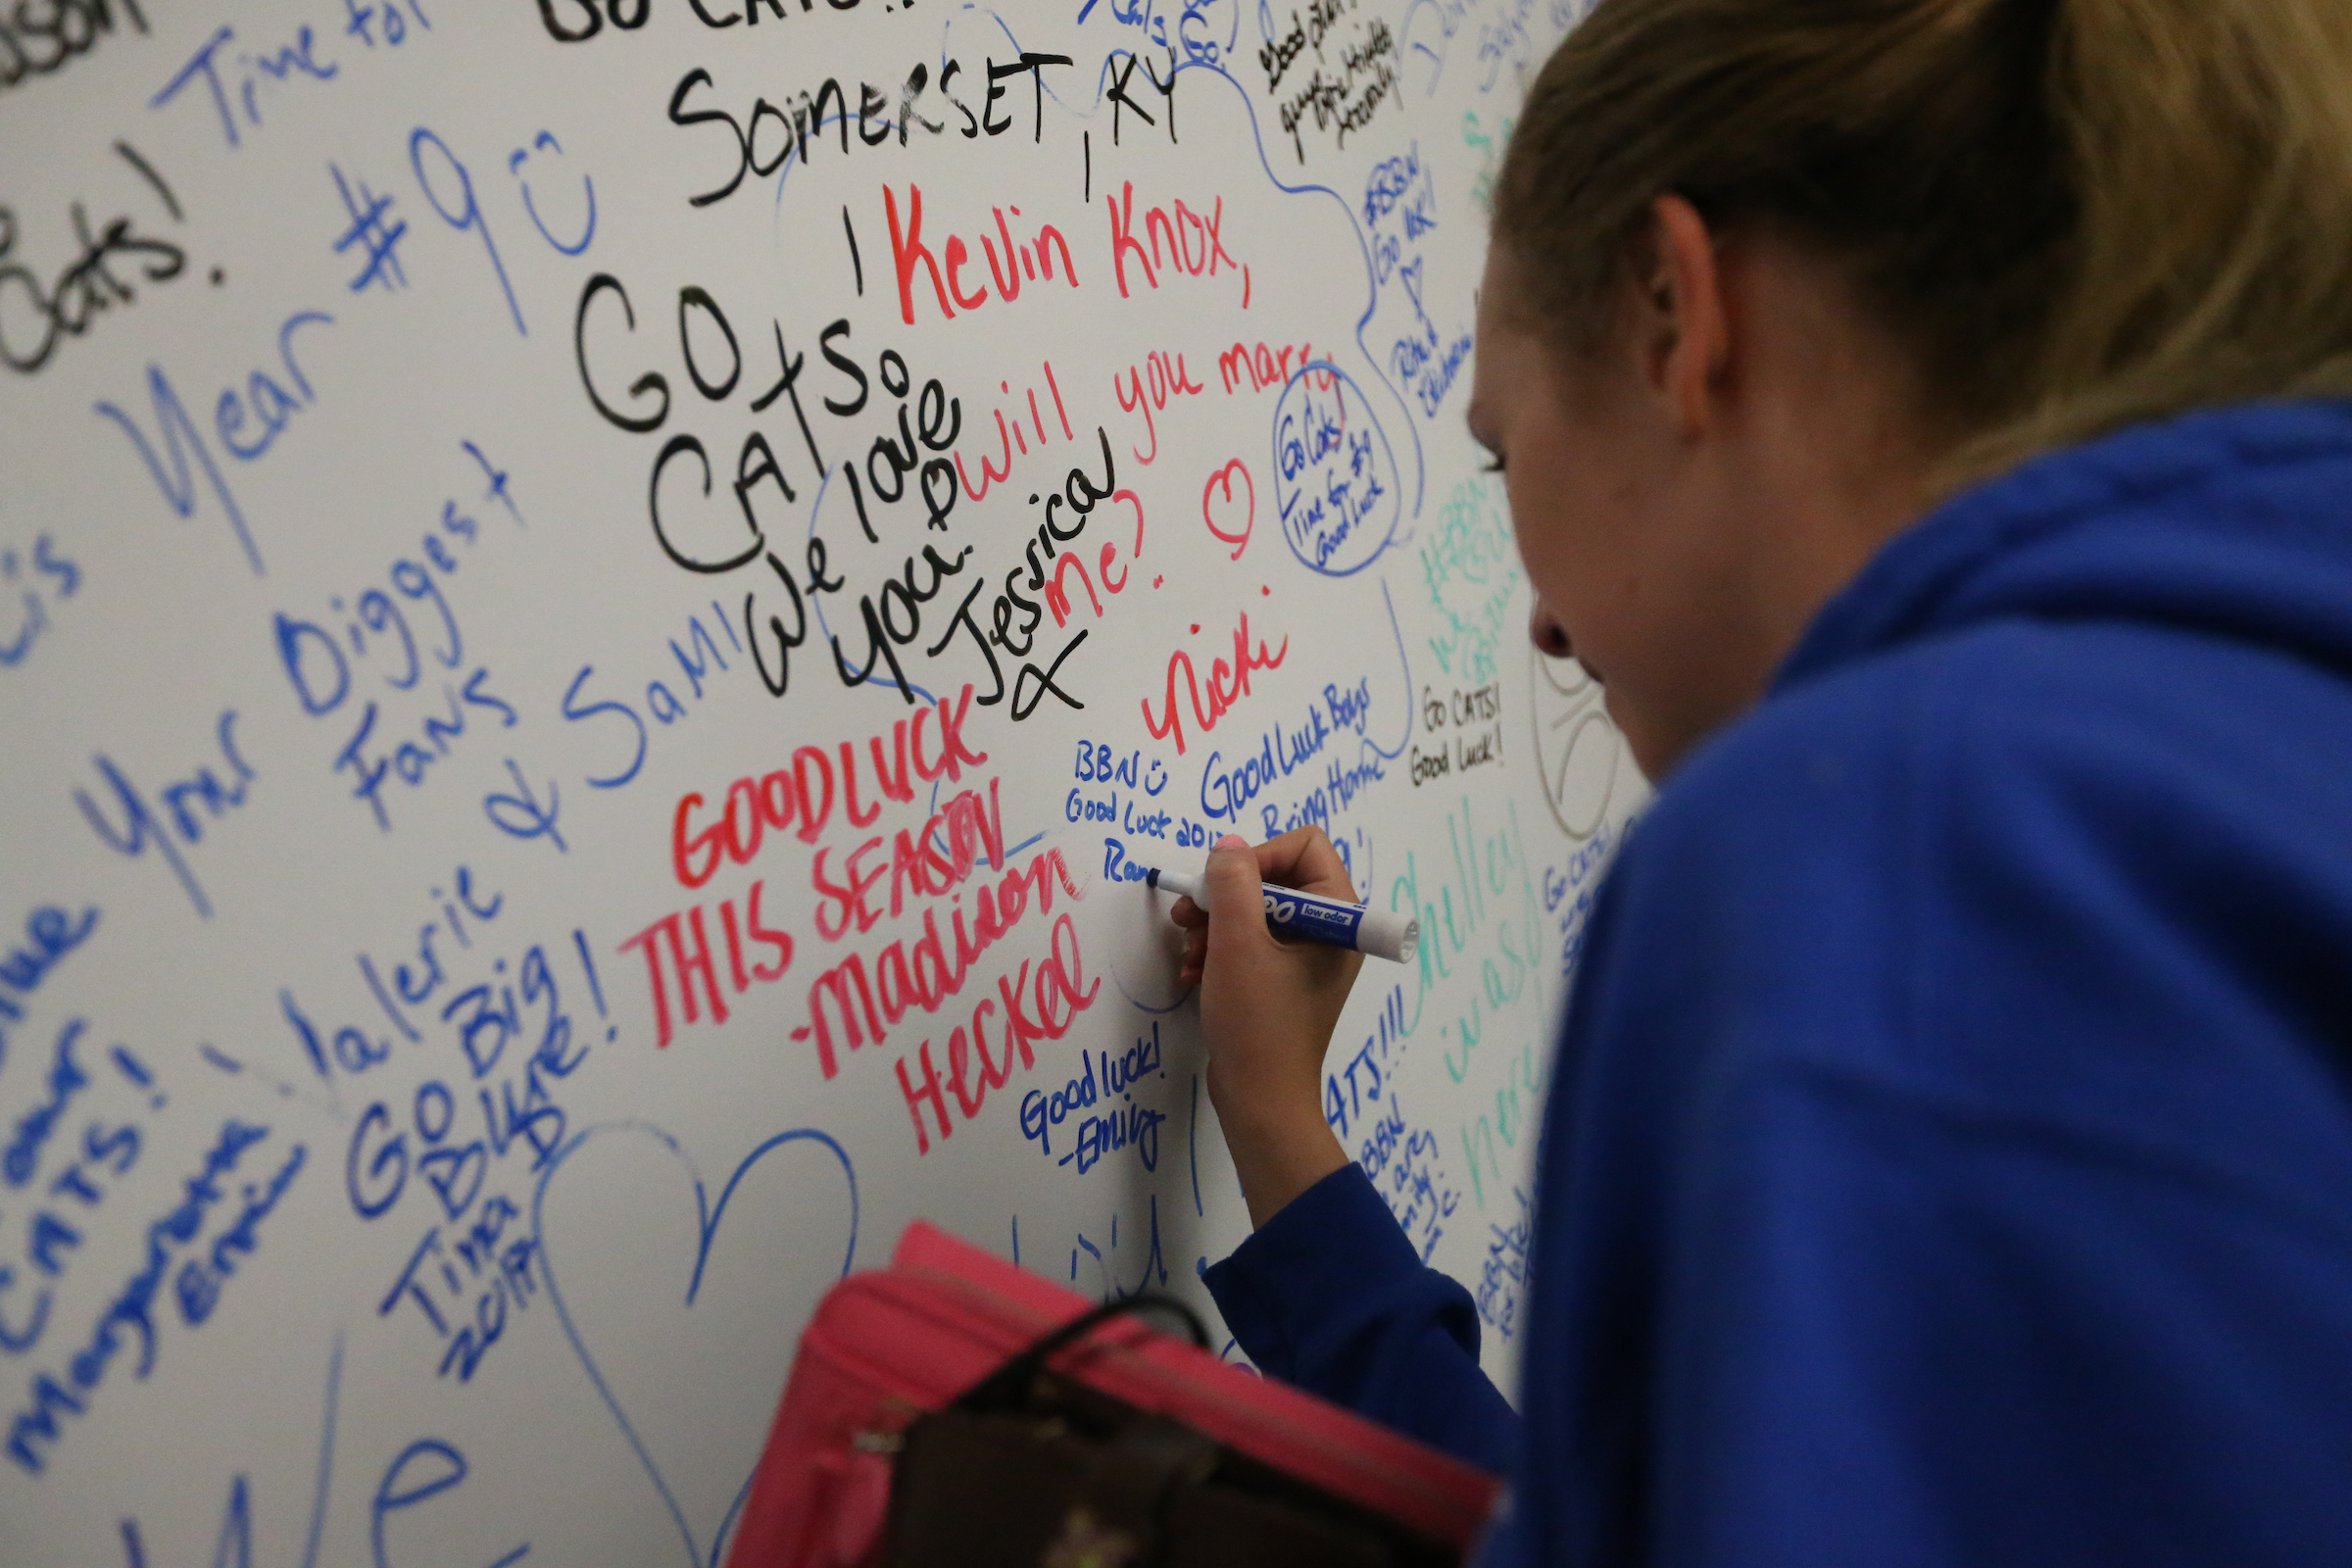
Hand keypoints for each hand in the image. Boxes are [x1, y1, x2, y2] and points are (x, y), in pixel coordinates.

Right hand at [1172, 829, 1362, 1227]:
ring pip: (1256, 909)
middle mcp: (1330, 932)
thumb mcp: (1237, 945)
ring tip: (1188, 949)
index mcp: (1339, 918)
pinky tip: (1192, 972)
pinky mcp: (1283, 980)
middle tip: (1189, 915)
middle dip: (1227, 893)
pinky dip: (1218, 949)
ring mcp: (1306, 957)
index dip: (1259, 857)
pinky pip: (1251, 942)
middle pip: (1275, 876)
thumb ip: (1232, 884)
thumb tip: (1229, 845)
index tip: (1223, 886)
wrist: (1261, 1104)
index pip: (1305, 847)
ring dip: (1215, 922)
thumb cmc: (1258, 1024)